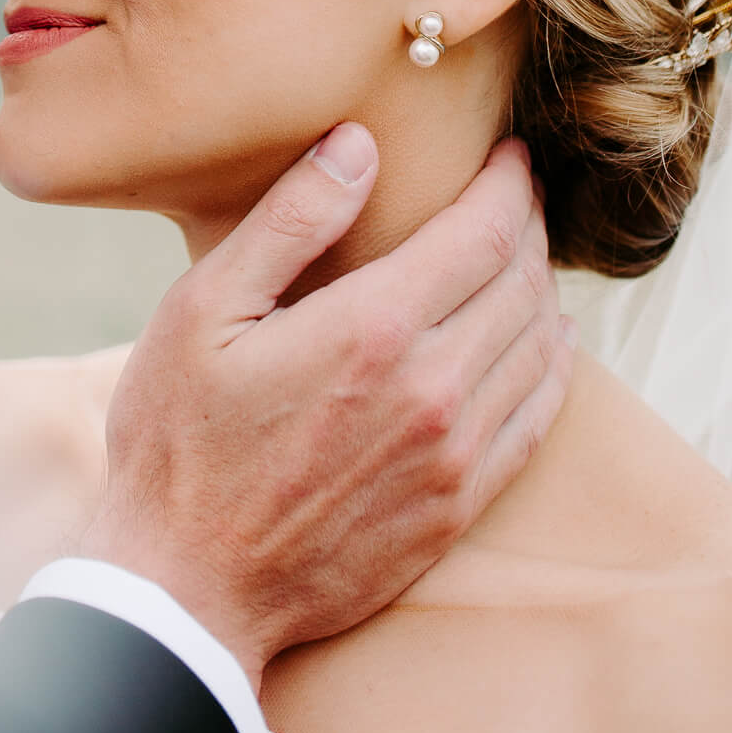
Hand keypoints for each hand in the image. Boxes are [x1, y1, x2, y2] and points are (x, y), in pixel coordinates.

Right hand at [80, 126, 573, 689]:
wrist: (188, 586)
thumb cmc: (178, 439)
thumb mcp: (202, 309)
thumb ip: (289, 223)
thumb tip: (357, 146)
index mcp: (370, 330)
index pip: (481, 234)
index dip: (507, 184)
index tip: (510, 154)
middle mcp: (430, 390)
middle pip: (520, 283)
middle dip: (528, 225)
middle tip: (518, 192)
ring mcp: (451, 457)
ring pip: (537, 348)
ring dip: (542, 288)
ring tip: (526, 253)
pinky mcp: (457, 508)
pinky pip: (535, 420)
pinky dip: (553, 367)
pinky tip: (546, 342)